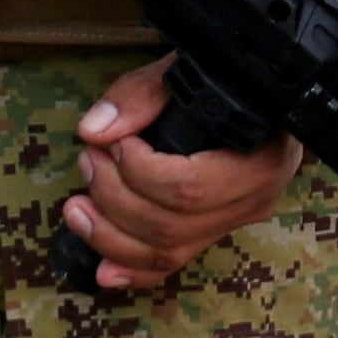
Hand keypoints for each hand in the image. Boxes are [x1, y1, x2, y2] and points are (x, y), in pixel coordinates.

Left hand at [70, 57, 305, 288]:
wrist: (253, 90)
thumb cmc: (226, 76)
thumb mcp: (187, 68)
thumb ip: (142, 94)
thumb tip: (95, 131)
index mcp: (261, 158)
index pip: (190, 188)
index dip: (138, 172)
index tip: (115, 141)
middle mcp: (253, 199)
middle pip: (171, 226)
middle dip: (114, 199)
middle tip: (88, 160)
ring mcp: (234, 222)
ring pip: (167, 252)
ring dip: (110, 236)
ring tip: (77, 207)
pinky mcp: (213, 234)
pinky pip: (172, 264)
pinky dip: (133, 269)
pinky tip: (102, 268)